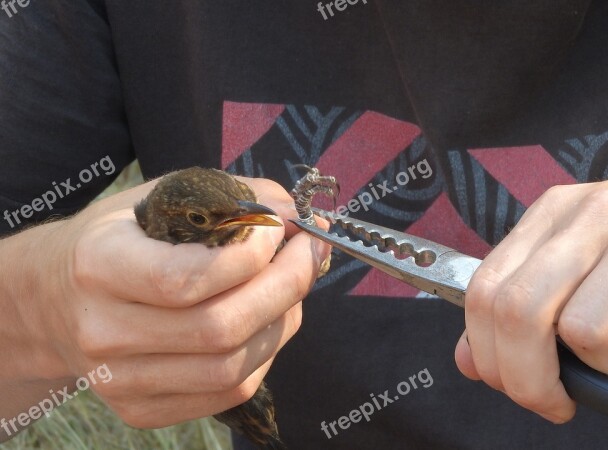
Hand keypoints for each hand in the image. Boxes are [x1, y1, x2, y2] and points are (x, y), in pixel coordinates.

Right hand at [0, 176, 329, 430]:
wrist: (57, 299)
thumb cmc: (121, 240)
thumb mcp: (162, 198)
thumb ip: (230, 197)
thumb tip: (293, 213)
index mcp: (98, 266)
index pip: (187, 278)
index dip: (251, 255)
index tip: (279, 227)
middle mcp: (103, 331)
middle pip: (221, 328)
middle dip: (287, 284)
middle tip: (309, 252)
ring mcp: (121, 380)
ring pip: (233, 367)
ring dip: (283, 320)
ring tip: (291, 285)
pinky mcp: (142, 410)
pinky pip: (229, 392)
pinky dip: (266, 353)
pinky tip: (267, 320)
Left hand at [454, 172, 607, 422]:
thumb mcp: (589, 263)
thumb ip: (530, 306)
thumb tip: (470, 361)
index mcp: (559, 210)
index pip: (487, 288)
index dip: (487, 351)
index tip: (510, 385)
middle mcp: (597, 212)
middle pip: (521, 312)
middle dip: (527, 379)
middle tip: (557, 403)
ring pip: (585, 335)